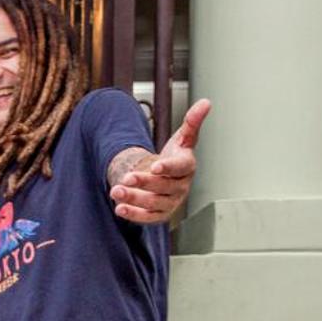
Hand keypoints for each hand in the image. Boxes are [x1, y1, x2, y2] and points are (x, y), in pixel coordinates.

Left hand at [110, 98, 210, 224]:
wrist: (166, 176)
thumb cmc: (175, 156)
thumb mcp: (183, 137)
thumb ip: (192, 122)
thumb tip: (206, 102)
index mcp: (187, 167)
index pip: (180, 168)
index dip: (168, 168)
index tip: (154, 166)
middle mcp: (181, 187)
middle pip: (164, 187)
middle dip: (145, 183)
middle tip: (126, 177)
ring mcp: (171, 202)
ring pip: (153, 203)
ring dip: (134, 198)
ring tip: (115, 190)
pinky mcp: (160, 214)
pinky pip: (147, 217)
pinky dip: (133, 214)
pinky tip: (119, 208)